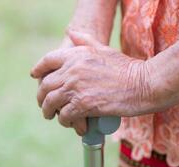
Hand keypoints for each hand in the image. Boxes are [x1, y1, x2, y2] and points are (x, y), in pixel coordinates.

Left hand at [31, 31, 155, 134]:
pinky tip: (69, 123)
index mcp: (76, 55)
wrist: (144, 83)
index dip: (38, 69)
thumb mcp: (104, 49)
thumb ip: (85, 41)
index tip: (34, 76)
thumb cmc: (126, 68)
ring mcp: (76, 88)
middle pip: (45, 85)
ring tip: (51, 115)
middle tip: (44, 104)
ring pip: (50, 102)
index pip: (47, 61)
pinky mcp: (83, 105)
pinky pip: (64, 116)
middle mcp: (72, 70)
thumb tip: (71, 32)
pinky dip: (64, 121)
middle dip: (41, 97)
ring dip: (48, 111)